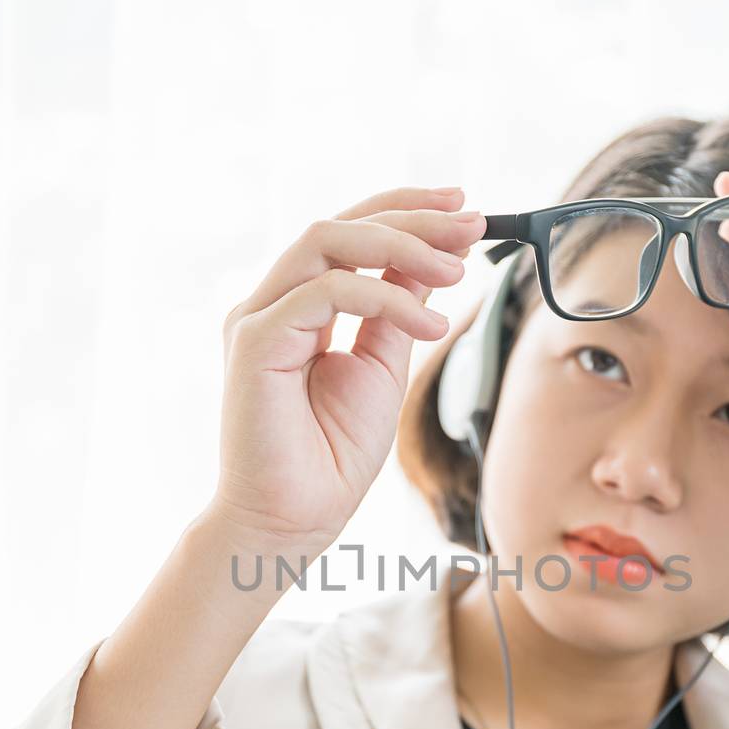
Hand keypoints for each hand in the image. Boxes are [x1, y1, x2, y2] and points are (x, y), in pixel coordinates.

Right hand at [212, 186, 485, 550]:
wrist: (294, 520)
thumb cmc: (331, 457)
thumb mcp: (382, 368)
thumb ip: (396, 311)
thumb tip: (430, 261)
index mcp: (298, 306)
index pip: (349, 234)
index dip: (406, 212)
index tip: (466, 209)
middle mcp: (272, 302)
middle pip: (338, 223)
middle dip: (412, 216)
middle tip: (473, 223)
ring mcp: (258, 317)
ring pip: (325, 239)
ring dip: (400, 244)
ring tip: (457, 269)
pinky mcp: (255, 340)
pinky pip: (326, 291)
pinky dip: (386, 296)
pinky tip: (430, 324)